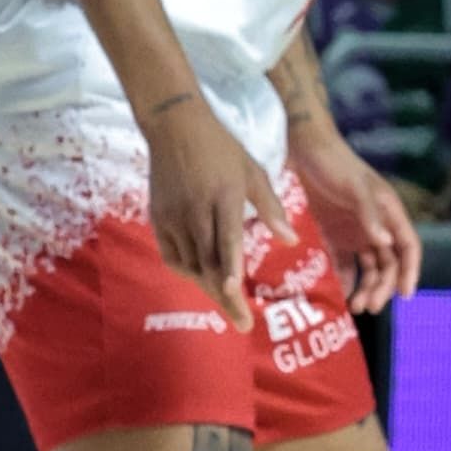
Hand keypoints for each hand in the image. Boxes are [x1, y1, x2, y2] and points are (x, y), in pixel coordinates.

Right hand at [141, 92, 291, 328]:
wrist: (175, 127)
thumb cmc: (223, 149)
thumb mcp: (254, 172)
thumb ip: (271, 208)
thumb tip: (292, 241)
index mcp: (224, 197)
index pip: (227, 241)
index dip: (231, 270)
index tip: (238, 295)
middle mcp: (195, 211)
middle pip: (208, 263)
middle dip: (226, 296)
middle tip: (243, 324)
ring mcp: (173, 217)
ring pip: (191, 264)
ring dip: (209, 286)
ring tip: (229, 305)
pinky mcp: (158, 220)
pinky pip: (173, 256)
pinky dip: (189, 271)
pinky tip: (204, 279)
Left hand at [292, 125, 423, 311]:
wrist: (304, 149)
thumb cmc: (336, 165)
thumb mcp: (355, 187)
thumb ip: (370, 214)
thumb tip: (385, 241)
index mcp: (389, 212)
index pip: (408, 246)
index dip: (410, 270)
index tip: (405, 295)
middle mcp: (377, 225)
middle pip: (389, 263)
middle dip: (383, 287)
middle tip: (370, 306)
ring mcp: (356, 231)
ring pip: (369, 268)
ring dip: (366, 288)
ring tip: (355, 307)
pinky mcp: (334, 235)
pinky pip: (344, 264)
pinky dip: (345, 281)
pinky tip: (341, 295)